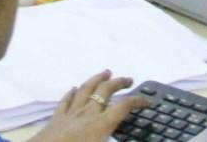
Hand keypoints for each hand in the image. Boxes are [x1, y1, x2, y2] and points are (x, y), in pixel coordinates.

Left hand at [31, 71, 147, 141]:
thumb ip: (114, 141)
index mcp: (101, 124)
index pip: (124, 107)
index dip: (138, 101)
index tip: (149, 101)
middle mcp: (88, 113)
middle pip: (105, 91)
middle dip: (119, 82)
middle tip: (129, 79)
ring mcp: (71, 113)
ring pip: (86, 89)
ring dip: (97, 79)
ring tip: (106, 72)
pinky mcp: (57, 117)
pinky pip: (66, 100)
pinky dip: (72, 92)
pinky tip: (74, 88)